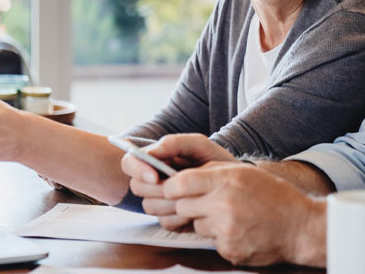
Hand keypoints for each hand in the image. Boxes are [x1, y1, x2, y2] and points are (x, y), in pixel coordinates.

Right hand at [121, 134, 235, 229]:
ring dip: (169, 203)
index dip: (137, 169)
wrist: (235, 185)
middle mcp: (153, 180)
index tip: (156, 175)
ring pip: (148, 206)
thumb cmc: (215, 161)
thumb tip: (150, 154)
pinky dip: (179, 217)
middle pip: (136, 187)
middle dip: (156, 189)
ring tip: (192, 197)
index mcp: (155, 160)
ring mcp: (160, 201)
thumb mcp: (198, 145)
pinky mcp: (171, 219)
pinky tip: (195, 210)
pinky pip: (164, 221)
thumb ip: (173, 143)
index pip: (129, 163)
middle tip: (179, 187)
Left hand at [163, 163, 325, 265]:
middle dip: (186, 206)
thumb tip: (180, 177)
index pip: (179, 183)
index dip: (170, 187)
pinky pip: (210, 242)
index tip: (172, 189)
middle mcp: (223, 203)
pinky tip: (238, 230)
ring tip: (228, 216)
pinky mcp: (229, 249)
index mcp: (226, 179)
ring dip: (204, 221)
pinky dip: (219, 237)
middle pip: (181, 206)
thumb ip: (211, 172)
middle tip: (201, 204)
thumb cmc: (272, 195)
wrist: (299, 226)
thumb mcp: (243, 172)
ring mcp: (225, 228)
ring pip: (195, 225)